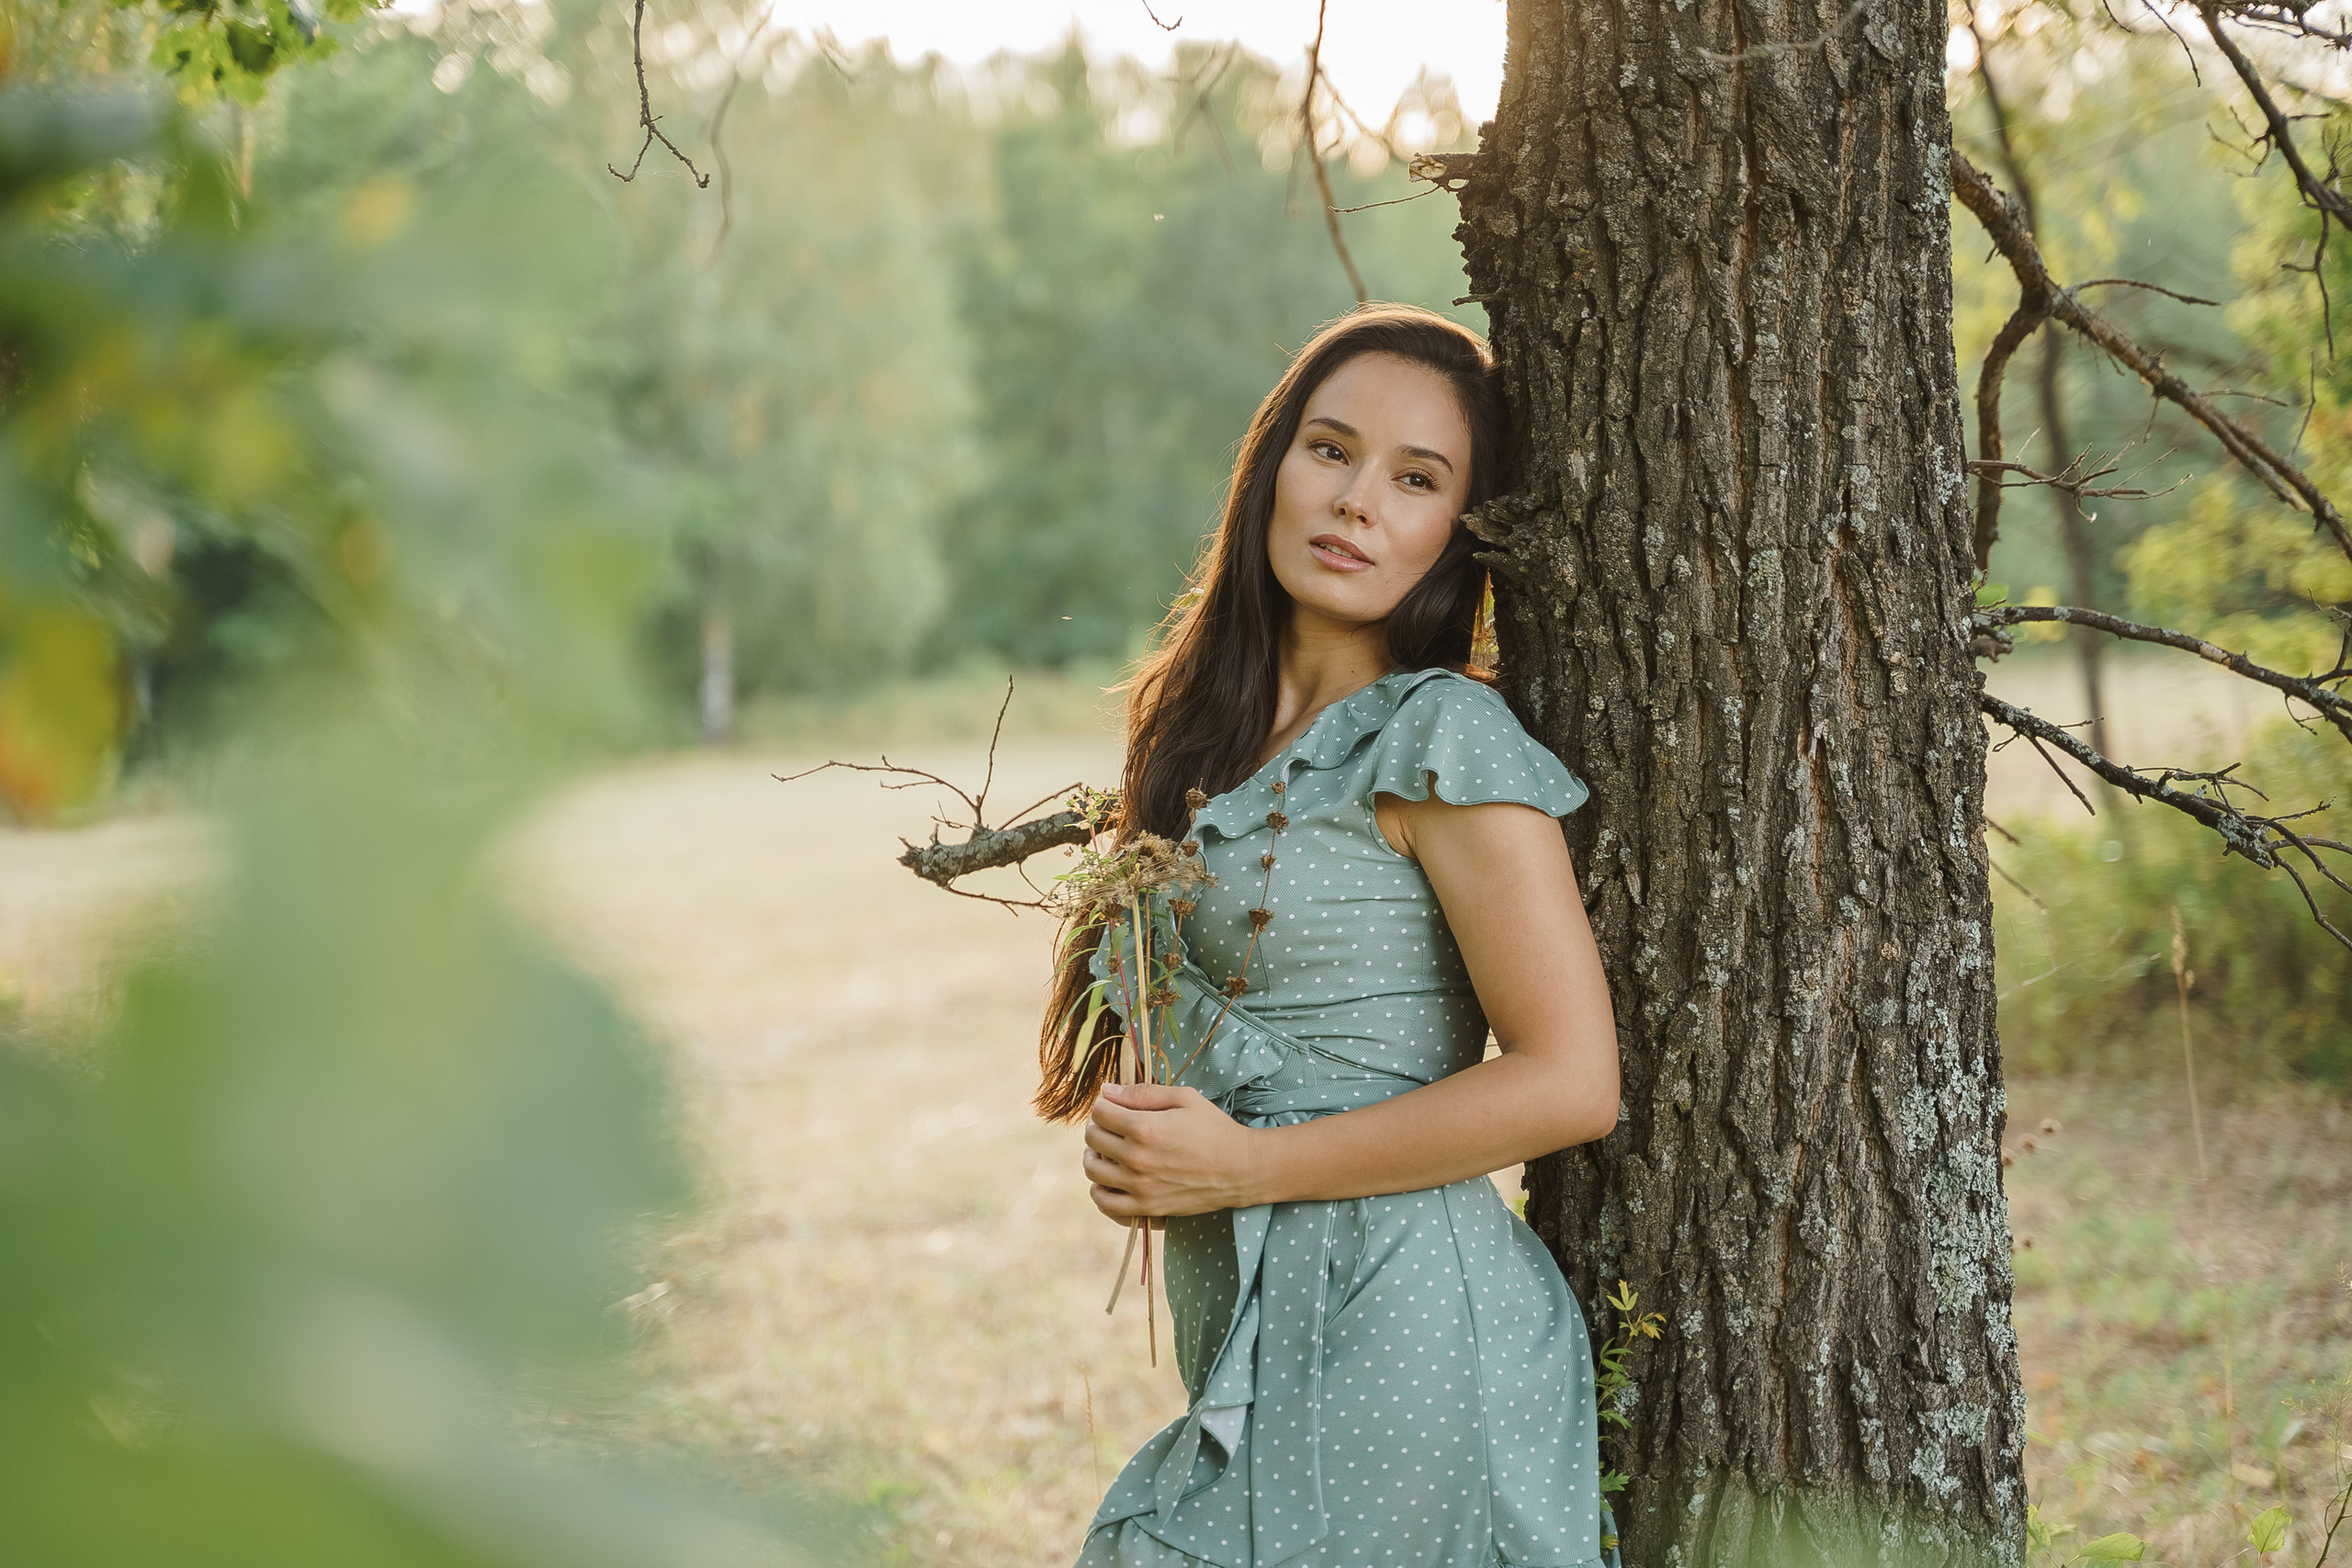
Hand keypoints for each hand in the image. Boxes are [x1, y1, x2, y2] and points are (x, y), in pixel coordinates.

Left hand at [1083, 1082, 1261, 1219]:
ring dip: (1094, 1155)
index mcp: (1144, 1128)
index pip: (1100, 1112)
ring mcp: (1140, 1186)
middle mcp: (1137, 1159)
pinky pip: (1106, 1203)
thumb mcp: (1184, 1098)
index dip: (1103, 1104)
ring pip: (1093, 1170)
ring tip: (1106, 1150)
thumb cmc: (1214, 1128)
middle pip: (1093, 1139)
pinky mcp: (1147, 1207)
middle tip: (1111, 1125)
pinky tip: (1107, 1180)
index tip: (1112, 1105)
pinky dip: (1099, 1191)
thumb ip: (1143, 1093)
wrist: (1240, 1169)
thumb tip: (1107, 1092)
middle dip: (1098, 1126)